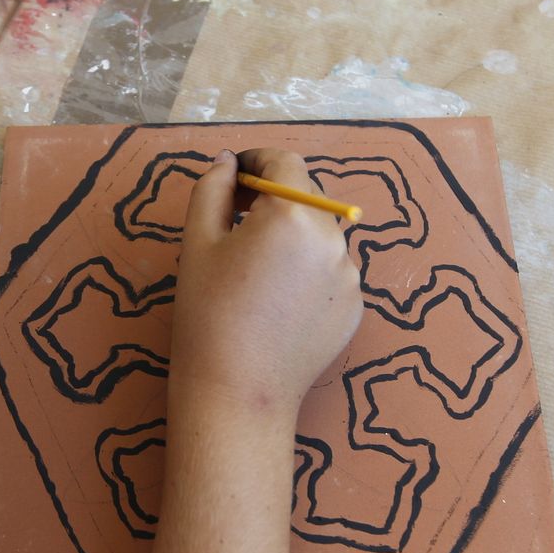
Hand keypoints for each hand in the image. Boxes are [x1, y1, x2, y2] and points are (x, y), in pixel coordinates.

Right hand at [170, 149, 363, 420]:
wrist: (237, 392)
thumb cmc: (208, 314)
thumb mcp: (198, 242)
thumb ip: (213, 188)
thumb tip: (227, 162)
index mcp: (293, 215)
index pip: (284, 162)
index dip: (257, 160)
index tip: (234, 175)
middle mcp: (333, 238)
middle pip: (306, 197)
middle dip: (273, 197)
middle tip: (235, 218)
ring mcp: (351, 276)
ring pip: (320, 236)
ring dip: (292, 236)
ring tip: (255, 271)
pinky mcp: (355, 308)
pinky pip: (330, 272)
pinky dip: (307, 272)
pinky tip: (277, 301)